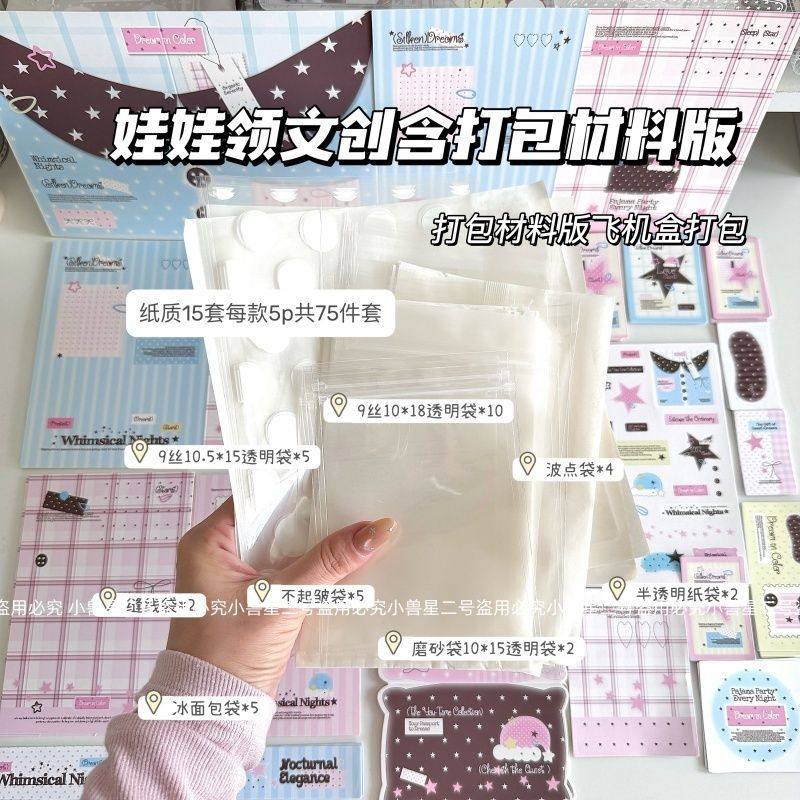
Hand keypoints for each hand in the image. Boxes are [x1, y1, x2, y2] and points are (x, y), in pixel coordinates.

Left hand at [166, 497, 396, 695]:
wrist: (214, 712)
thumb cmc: (230, 655)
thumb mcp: (282, 601)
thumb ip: (329, 563)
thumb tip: (375, 530)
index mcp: (209, 542)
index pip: (257, 498)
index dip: (296, 488)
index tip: (334, 478)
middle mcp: (219, 554)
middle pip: (275, 522)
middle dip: (314, 517)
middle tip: (355, 500)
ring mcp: (237, 578)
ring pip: (285, 547)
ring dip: (317, 545)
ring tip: (358, 527)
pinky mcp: (254, 599)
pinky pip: (288, 571)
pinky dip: (312, 569)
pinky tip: (344, 563)